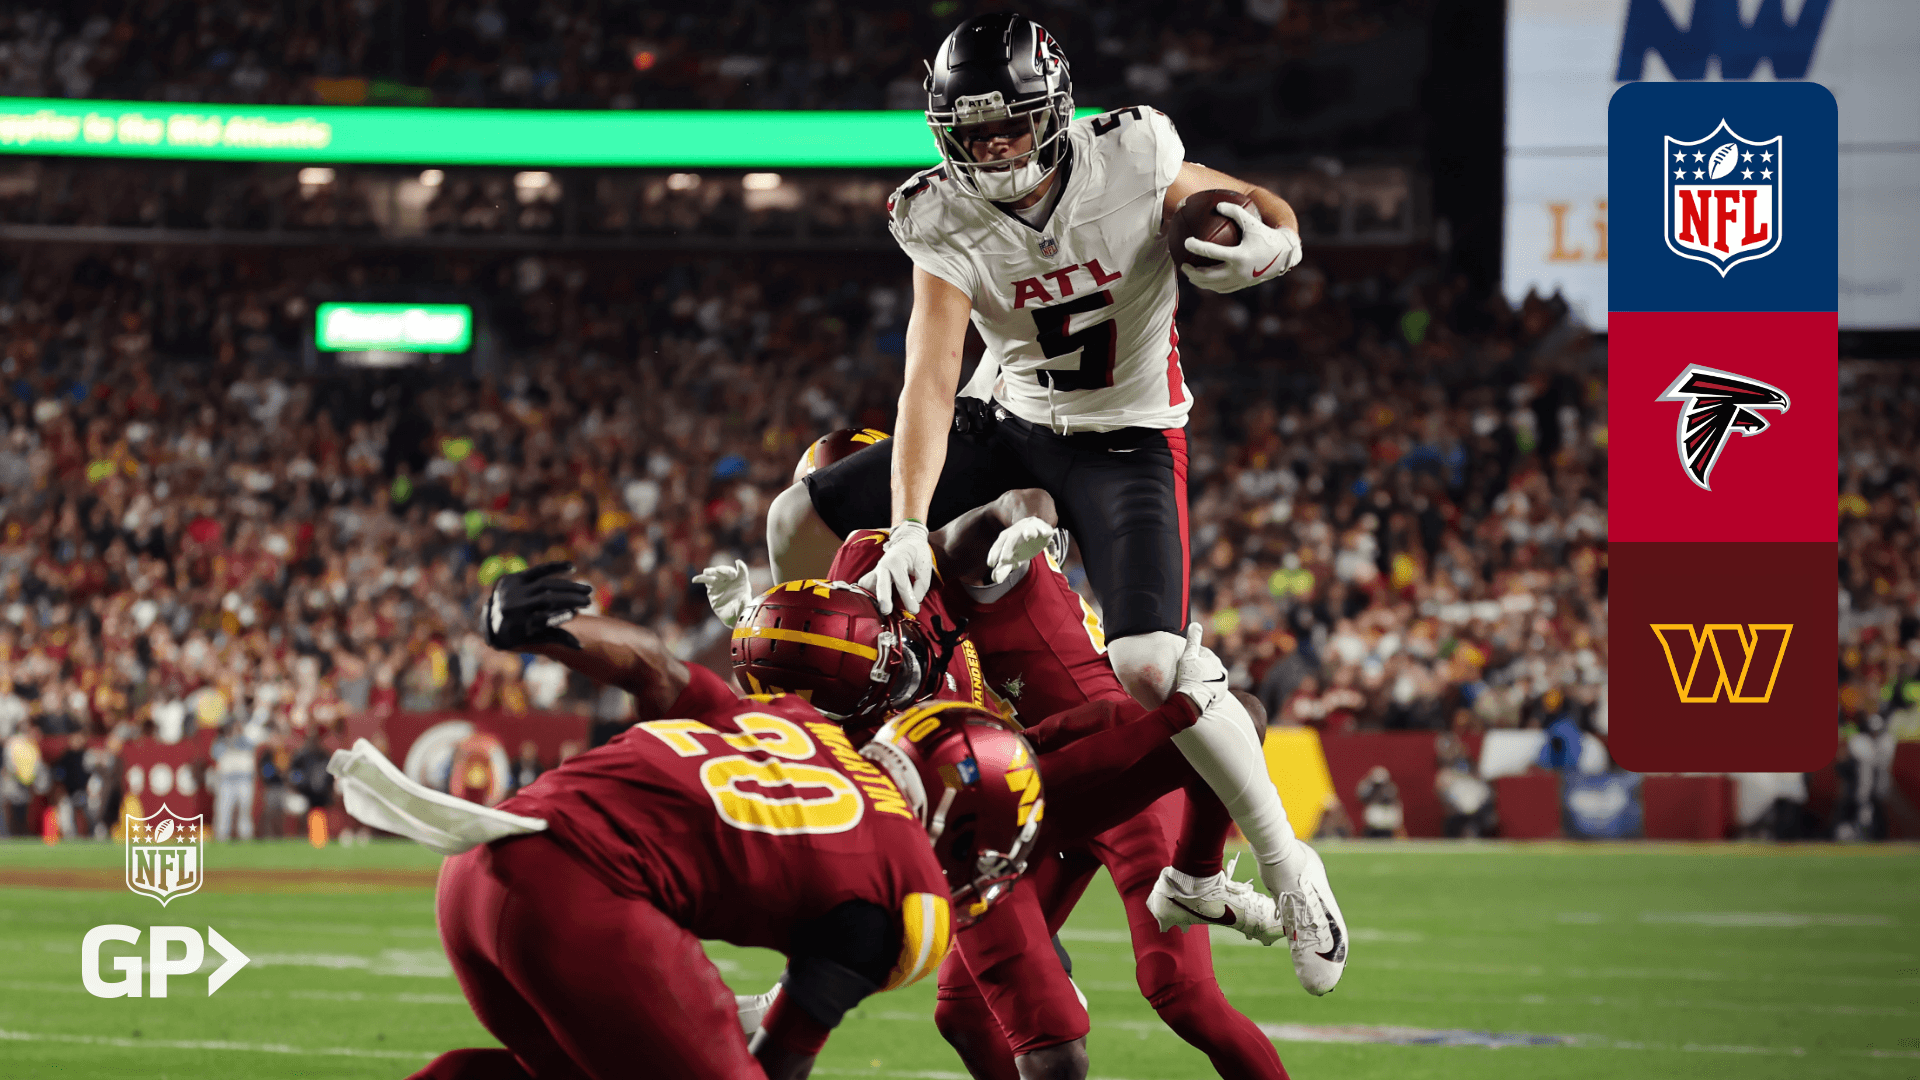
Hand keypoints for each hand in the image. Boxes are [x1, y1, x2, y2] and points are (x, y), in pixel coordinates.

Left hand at [482, 562, 591, 650]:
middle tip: (589, 601)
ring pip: (546, 585)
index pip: (542, 619)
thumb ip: (556, 639)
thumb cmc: (518, 633)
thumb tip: (581, 647)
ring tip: (587, 590)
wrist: (491, 618)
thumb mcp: (533, 638)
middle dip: (570, 599)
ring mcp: (513, 590)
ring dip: (568, 586)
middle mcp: (513, 606)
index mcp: (515, 625)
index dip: (559, 616)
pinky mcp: (514, 578)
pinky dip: (555, 567)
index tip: (576, 613)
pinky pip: (538, 570)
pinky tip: (572, 567)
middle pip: (547, 599)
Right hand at [692, 559, 756, 626]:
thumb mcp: (743, 609)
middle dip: (723, 570)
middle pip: (728, 571)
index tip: (738, 563)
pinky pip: (706, 580)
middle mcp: (732, 580)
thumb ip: (744, 604)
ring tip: (706, 572)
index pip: (743, 573)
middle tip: (718, 570)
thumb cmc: (740, 611)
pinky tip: (695, 579)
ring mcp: (721, 582)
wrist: (730, 616)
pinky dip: (700, 579)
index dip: (741, 567)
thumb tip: (744, 598)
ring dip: (711, 571)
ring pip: (716, 574)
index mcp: (742, 583)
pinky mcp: (712, 586)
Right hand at [857, 520, 932, 614]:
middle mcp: (883, 565)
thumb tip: (914, 602)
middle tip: (886, 611)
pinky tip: (873, 605)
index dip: (908, 599)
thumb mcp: (924, 568)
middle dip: (883, 598)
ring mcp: (876, 570)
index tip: (914, 610)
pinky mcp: (874, 575)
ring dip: (872, 597)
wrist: (908, 540)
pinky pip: (866, 585)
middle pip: (881, 584)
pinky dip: (868, 594)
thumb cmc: (917, 553)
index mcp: (897, 561)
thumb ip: (921, 586)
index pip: (902, 584)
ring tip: (877, 611)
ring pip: (868, 584)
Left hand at [985, 516, 1055, 583]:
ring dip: (1028, 532)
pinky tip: (1044, 533)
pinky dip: (1044, 530)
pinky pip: (1044, 528)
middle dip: (1008, 548)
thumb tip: (995, 579)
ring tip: (1028, 535)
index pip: (998, 546)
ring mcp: (1029, 528)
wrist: (1035, 531)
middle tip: (1004, 560)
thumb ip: (1004, 568)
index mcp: (1005, 538)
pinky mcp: (1042, 528)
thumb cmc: (1020, 546)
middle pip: (1011, 538)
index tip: (991, 564)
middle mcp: (1016, 531)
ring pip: (1028, 529)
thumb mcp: (1012, 558)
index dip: (994, 554)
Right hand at [1173, 622, 1230, 712]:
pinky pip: (1213, 687)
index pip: (1202, 653)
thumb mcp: (1188, 656)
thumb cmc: (1189, 677)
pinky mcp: (1221, 694)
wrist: (1193, 701)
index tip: (1185, 663)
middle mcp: (1222, 670)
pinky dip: (1207, 687)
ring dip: (1204, 677)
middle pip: (1207, 665)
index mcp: (1215, 659)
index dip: (1192, 657)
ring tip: (1193, 683)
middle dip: (1199, 667)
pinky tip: (1199, 690)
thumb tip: (1196, 624)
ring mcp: (1223, 683)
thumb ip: (1193, 640)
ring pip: (1211, 676)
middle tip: (1187, 674)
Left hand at [1180, 202, 1301, 293]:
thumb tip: (1217, 205)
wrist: (1284, 255)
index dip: (1197, 247)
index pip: (1212, 253)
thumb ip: (1234, 211)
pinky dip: (1211, 286)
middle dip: (1193, 272)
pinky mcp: (1243, 285)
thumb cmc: (1266, 235)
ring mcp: (1240, 281)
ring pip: (1214, 286)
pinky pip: (1223, 288)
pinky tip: (1204, 280)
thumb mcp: (1252, 222)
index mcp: (1239, 256)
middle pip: (1208, 276)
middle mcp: (1238, 271)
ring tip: (1190, 275)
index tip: (1186, 242)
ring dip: (1200, 282)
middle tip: (1183, 265)